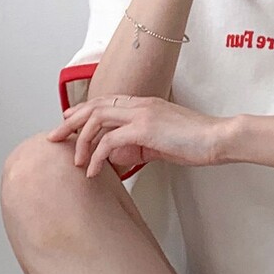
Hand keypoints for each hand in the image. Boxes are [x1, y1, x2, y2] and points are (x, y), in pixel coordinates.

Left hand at [47, 94, 227, 176]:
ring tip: (77, 162)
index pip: (105, 102)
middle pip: (93, 107)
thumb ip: (141, 145)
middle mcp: (139, 104)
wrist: (218, 138)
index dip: (83, 111)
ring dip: (81, 141)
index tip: (68, 122)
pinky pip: (109, 142)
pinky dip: (97, 157)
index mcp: (144, 104)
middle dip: (70, 122)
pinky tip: (95, 171)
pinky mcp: (144, 129)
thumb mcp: (163, 142)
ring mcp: (141, 114)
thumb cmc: (197, 142)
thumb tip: (123, 156)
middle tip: (54, 137)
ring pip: (96, 120)